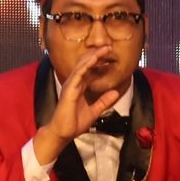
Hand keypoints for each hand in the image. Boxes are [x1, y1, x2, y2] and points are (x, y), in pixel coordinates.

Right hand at [30, 46, 122, 166]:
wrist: (63, 133)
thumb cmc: (74, 122)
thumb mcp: (95, 111)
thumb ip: (104, 101)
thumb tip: (115, 92)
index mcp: (81, 87)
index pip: (91, 71)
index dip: (99, 63)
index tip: (110, 56)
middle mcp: (75, 84)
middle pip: (86, 65)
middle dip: (97, 55)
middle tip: (108, 47)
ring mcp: (71, 86)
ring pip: (82, 67)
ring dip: (93, 57)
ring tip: (103, 49)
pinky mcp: (69, 90)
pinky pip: (78, 75)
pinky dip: (85, 66)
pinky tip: (93, 59)